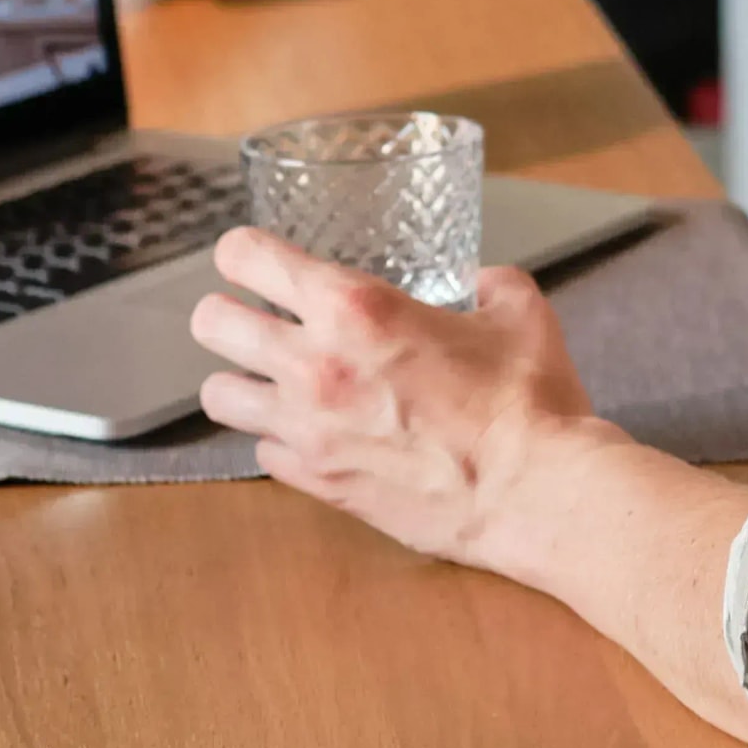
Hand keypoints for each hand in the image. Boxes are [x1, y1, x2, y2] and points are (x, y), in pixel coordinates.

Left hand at [188, 226, 609, 572]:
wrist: (537, 493)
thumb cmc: (530, 400)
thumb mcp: (518, 312)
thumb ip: (489, 285)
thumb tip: (479, 282)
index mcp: (354, 307)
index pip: (248, 258)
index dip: (244, 254)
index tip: (253, 261)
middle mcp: (314, 364)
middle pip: (211, 324)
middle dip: (228, 314)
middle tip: (255, 319)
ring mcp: (309, 430)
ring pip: (219, 395)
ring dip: (241, 381)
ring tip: (271, 382)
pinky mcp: (319, 483)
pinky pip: (263, 453)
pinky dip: (279, 441)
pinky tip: (312, 435)